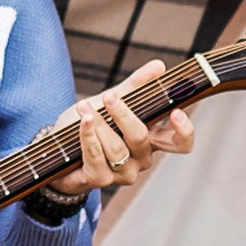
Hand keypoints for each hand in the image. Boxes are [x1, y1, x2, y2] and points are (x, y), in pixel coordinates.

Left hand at [43, 61, 194, 203]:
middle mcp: (141, 159)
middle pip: (141, 138)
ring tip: (83, 107)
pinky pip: (96, 155)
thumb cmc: (94, 124)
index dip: (184, 130)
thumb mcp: (113, 102)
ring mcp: (122, 173)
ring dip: (98, 124)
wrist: (61, 149)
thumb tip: (159, 66)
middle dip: (123, 115)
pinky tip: (83, 120)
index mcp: (152, 140)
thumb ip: (135, 86)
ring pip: (115, 147)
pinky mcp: (100, 179)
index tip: (175, 112)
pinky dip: (88, 135)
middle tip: (109, 97)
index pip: (180, 143)